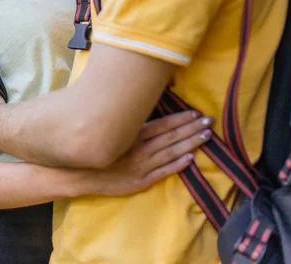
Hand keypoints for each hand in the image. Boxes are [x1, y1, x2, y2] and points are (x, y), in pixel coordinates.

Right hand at [93, 111, 212, 195]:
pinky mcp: (140, 181)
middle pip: (171, 137)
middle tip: (210, 121)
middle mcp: (140, 149)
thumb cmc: (94, 148)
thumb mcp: (109, 130)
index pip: (163, 124)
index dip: (181, 119)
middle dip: (192, 128)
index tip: (196, 114)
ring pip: (171, 153)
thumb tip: (143, 108)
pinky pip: (163, 172)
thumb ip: (128, 122)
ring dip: (190, 144)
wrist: (81, 174)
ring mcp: (142, 166)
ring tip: (206, 137)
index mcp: (133, 134)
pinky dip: (178, 165)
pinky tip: (191, 159)